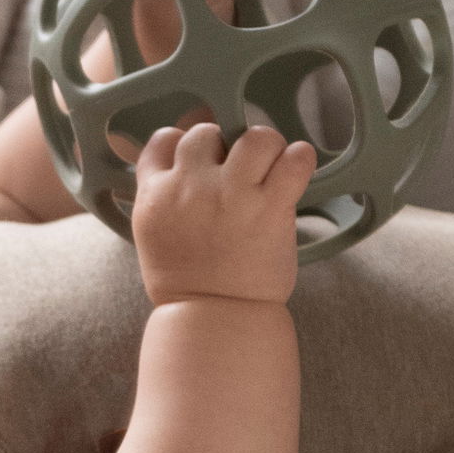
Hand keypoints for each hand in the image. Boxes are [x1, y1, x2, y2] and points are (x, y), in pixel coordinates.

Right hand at [127, 117, 314, 308]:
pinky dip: (300, 158)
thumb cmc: (186, 285)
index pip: (164, 140)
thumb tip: (187, 172)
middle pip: (207, 132)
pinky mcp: (270, 207)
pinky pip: (294, 160)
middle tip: (239, 173)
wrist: (214, 320)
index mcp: (155, 194)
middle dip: (225, 147)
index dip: (185, 143)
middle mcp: (190, 185)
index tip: (202, 161)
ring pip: (254, 136)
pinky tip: (297, 168)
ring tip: (271, 168)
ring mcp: (231, 194)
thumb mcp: (153, 236)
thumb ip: (164, 199)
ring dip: (265, 147)